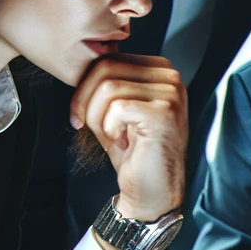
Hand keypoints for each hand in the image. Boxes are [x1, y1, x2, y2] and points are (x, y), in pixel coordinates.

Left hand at [73, 54, 186, 221]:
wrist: (152, 190)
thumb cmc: (135, 152)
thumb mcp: (115, 109)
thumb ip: (106, 84)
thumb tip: (79, 68)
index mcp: (159, 70)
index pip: (108, 59)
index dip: (84, 86)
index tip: (79, 114)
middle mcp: (170, 77)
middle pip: (106, 68)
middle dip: (86, 101)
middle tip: (87, 127)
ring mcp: (171, 94)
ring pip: (108, 87)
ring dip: (98, 118)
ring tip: (113, 137)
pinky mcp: (164, 113)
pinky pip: (117, 108)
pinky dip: (109, 129)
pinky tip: (123, 142)